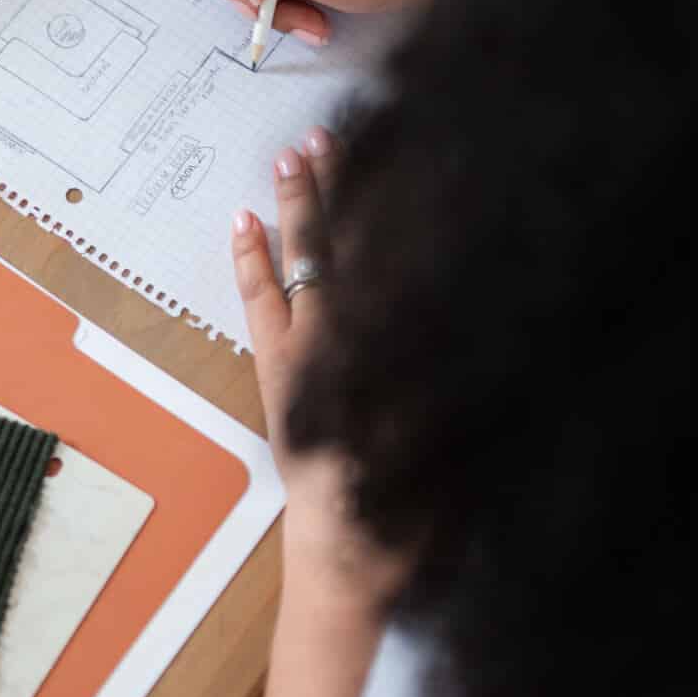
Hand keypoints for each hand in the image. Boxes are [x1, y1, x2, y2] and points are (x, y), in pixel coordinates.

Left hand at [232, 127, 401, 599]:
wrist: (351, 560)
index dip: (387, 208)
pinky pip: (260, 305)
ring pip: (303, 267)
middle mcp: (347, 348)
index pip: (389, 262)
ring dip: (297, 210)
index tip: (391, 155)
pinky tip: (244, 222)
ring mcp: (305, 359)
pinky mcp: (278, 376)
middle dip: (337, 190)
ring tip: (291, 156)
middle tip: (326, 136)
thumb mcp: (447, 431)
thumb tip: (453, 289)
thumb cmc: (414, 506)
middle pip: (344, 250)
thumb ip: (441, 360)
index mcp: (391, 354)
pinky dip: (251, 262)